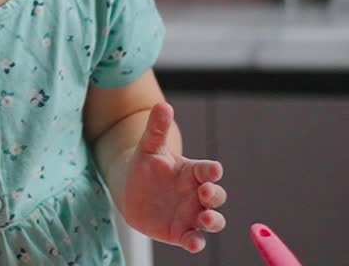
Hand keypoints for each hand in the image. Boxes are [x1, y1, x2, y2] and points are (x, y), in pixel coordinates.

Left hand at [119, 103, 226, 252]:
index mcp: (193, 172)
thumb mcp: (149, 146)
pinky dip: (196, 242)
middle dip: (215, 196)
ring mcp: (191, 214)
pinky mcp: (181, 232)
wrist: (132, 189)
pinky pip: (193, 239)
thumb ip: (157, 128)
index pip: (207, 170)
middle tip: (205, 193)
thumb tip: (162, 105)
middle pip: (216, 196)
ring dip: (213, 221)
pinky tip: (193, 243)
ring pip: (212, 220)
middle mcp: (197, 194)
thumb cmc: (146, 165)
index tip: (213, 169)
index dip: (211, 170)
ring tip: (204, 219)